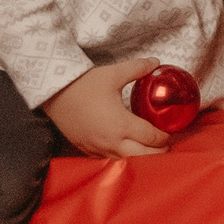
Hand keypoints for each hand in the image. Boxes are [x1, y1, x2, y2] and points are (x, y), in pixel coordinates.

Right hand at [43, 57, 170, 157]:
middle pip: (143, 157)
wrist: (53, 93)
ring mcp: (98, 148)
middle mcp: (111, 141)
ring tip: (148, 150)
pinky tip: (125, 150)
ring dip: (140, 158)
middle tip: (164, 146)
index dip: (164, 137)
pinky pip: (109, 160)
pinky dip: (121, 158)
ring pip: (126, 162)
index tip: (170, 134)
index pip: (151, 137)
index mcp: (121, 124)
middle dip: (157, 153)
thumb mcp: (113, 74)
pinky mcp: (86, 150)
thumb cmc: (83, 84)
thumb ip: (137, 68)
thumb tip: (156, 62)